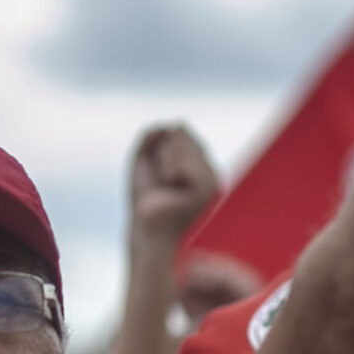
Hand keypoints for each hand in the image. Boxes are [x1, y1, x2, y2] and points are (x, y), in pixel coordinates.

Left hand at [127, 124, 218, 253]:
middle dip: (161, 152)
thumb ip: (151, 137)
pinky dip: (170, 171)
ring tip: (166, 185)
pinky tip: (171, 186)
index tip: (158, 171)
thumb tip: (169, 126)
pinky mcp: (207, 189)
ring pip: (183, 144)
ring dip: (164, 161)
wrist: (147, 228)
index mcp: (198, 162)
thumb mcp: (143, 160)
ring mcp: (211, 177)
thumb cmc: (145, 199)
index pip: (180, 130)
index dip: (159, 146)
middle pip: (182, 133)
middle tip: (161, 180)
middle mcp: (209, 169)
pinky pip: (184, 163)